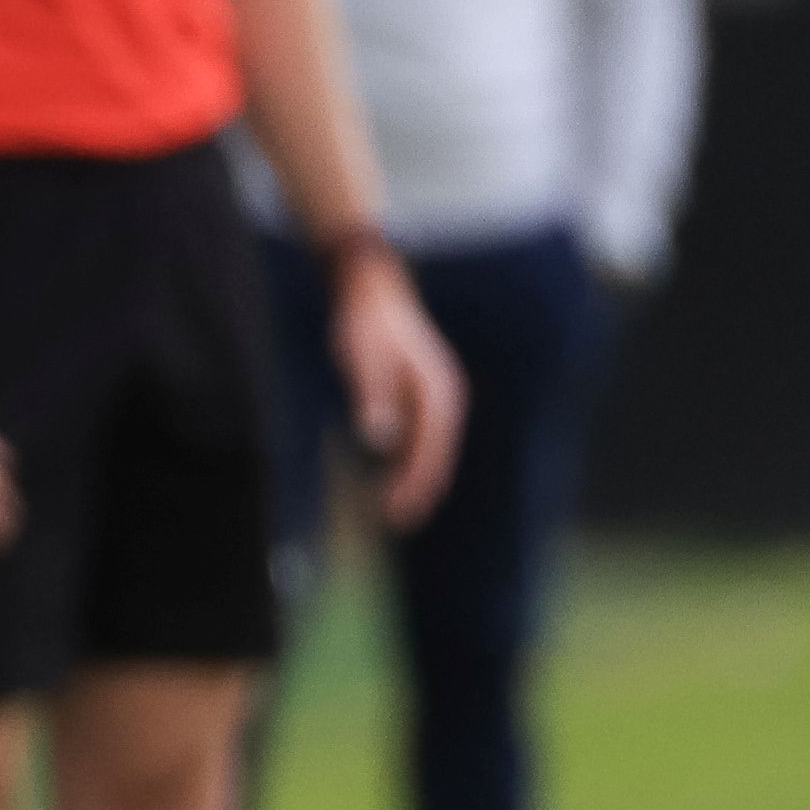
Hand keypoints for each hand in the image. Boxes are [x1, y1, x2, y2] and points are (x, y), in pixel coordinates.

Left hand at [331, 248, 465, 527]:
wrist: (369, 287)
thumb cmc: (364, 323)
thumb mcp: (363, 358)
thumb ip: (373, 396)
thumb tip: (381, 438)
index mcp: (437, 391)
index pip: (432, 449)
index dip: (415, 483)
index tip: (396, 511)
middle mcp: (445, 396)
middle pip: (439, 454)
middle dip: (420, 490)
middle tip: (396, 522)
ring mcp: (437, 395)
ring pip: (434, 448)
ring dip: (418, 479)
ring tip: (397, 511)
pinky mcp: (424, 394)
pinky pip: (425, 437)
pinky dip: (413, 460)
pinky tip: (396, 476)